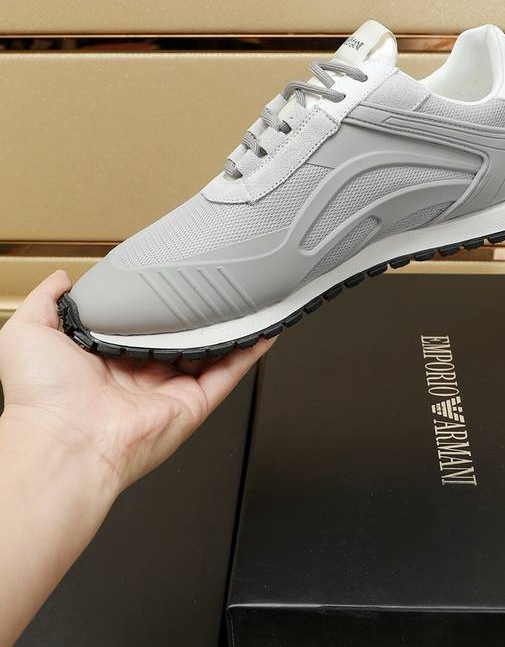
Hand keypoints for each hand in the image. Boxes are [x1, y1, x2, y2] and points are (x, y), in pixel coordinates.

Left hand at [0, 270, 274, 497]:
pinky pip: (227, 373)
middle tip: (208, 283)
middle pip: (175, 338)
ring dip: (226, 329)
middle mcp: (138, 377)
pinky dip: (248, 351)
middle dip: (191, 314)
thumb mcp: (27, 332)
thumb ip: (45, 301)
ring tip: (244, 298)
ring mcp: (167, 390)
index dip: (150, 305)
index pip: (134, 326)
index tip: (165, 281)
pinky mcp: (192, 403)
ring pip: (207, 353)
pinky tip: (261, 328)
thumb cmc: (43, 398)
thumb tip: (61, 279)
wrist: (65, 441)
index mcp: (102, 360)